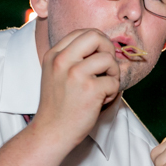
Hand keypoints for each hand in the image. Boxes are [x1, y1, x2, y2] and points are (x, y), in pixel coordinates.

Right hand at [34, 29, 119, 149]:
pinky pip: (114, 81)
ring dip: (113, 74)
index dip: (97, 43)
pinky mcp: (90, 89)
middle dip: (108, 49)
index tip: (98, 57)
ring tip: (104, 88)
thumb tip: (101, 44)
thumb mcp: (55, 74)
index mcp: (53, 55)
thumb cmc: (58, 106)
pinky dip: (113, 92)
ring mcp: (76, 74)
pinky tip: (101, 101)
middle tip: (107, 67)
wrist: (51, 132)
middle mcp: (63, 61)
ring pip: (109, 59)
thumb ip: (71, 57)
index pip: (82, 32)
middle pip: (96, 36)